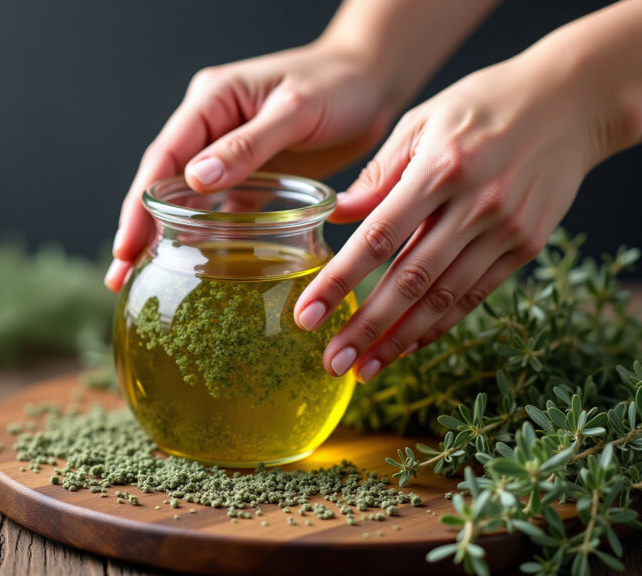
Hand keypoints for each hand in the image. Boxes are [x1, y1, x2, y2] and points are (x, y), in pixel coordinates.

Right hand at [105, 40, 393, 290]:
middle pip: (163, 183)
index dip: (140, 204)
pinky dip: (205, 237)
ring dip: (164, 236)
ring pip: (186, 200)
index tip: (127, 245)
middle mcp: (211, 126)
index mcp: (211, 101)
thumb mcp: (295, 110)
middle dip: (139, 227)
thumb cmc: (339, 84)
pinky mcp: (251, 175)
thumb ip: (248, 145)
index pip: (164, 157)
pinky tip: (193, 266)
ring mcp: (228, 153)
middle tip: (120, 273)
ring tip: (139, 275)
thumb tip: (197, 180)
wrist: (374, 81)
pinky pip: (221, 210)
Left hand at [293, 51, 616, 382]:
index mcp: (439, 169)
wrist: (570, 100)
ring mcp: (505, 229)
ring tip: (363, 370)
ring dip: (399, 340)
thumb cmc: (483, 104)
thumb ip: (378, 173)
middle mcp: (475, 205)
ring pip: (444, 299)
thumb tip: (336, 215)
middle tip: (331, 362)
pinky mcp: (526, 245)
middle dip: (366, 327)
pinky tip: (407, 346)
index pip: (377, 237)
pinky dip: (439, 326)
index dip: (339, 281)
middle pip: (411, 280)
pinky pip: (475, 296)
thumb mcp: (421, 121)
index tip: (307, 315)